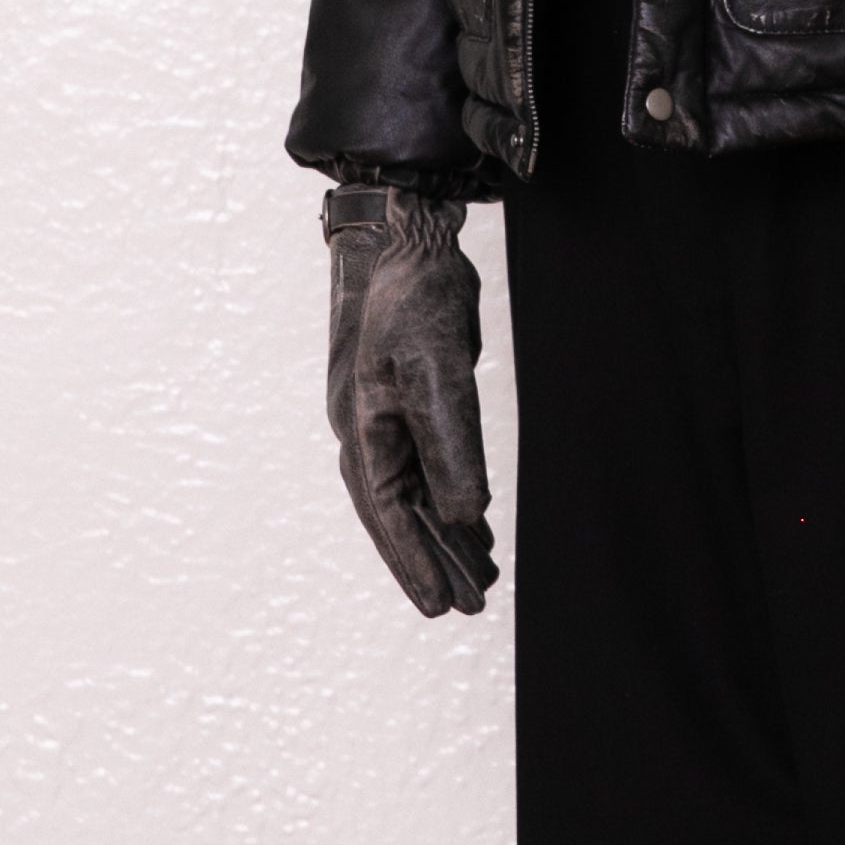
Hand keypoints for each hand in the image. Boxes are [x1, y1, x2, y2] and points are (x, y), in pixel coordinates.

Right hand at [323, 185, 495, 616]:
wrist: (408, 236)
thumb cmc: (415, 297)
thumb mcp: (437, 366)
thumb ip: (451, 440)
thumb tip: (466, 515)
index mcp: (363, 428)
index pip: (389, 513)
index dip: (414, 562)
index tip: (440, 608)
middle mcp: (368, 431)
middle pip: (400, 512)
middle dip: (432, 559)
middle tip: (469, 606)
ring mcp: (387, 416)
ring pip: (415, 492)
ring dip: (444, 533)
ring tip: (481, 575)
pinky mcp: (412, 399)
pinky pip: (427, 464)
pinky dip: (448, 494)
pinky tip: (473, 519)